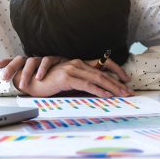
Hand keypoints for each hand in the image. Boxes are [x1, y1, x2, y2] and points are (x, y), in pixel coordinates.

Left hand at [0, 56, 65, 88]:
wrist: (75, 73)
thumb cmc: (56, 79)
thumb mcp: (40, 82)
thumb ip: (30, 83)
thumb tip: (15, 88)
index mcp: (30, 64)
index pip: (15, 61)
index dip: (5, 62)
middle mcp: (36, 60)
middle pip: (20, 59)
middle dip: (11, 67)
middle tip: (4, 77)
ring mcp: (45, 59)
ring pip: (32, 61)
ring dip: (26, 73)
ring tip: (23, 85)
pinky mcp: (56, 58)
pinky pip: (47, 60)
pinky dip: (42, 69)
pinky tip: (39, 77)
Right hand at [14, 59, 134, 97]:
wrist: (30, 82)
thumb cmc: (48, 83)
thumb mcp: (68, 82)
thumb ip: (81, 83)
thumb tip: (97, 91)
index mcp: (79, 63)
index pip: (103, 64)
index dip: (117, 71)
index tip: (127, 80)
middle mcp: (77, 63)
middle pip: (103, 73)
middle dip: (118, 83)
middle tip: (129, 92)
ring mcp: (72, 69)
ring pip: (98, 78)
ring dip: (112, 87)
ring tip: (122, 94)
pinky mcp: (67, 77)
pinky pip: (87, 84)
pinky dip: (99, 90)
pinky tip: (107, 95)